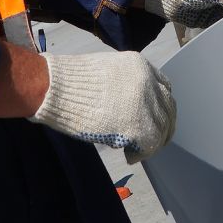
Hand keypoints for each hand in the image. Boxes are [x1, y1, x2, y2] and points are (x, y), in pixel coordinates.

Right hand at [30, 51, 176, 163]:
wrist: (55, 87)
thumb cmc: (70, 81)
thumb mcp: (106, 71)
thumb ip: (124, 85)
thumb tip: (128, 106)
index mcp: (141, 66)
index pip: (164, 88)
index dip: (160, 106)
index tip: (155, 117)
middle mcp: (148, 82)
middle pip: (168, 109)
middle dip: (163, 126)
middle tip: (153, 141)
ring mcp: (145, 103)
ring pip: (161, 128)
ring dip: (151, 142)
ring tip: (135, 150)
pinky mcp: (137, 124)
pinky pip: (150, 144)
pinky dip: (141, 153)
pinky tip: (130, 156)